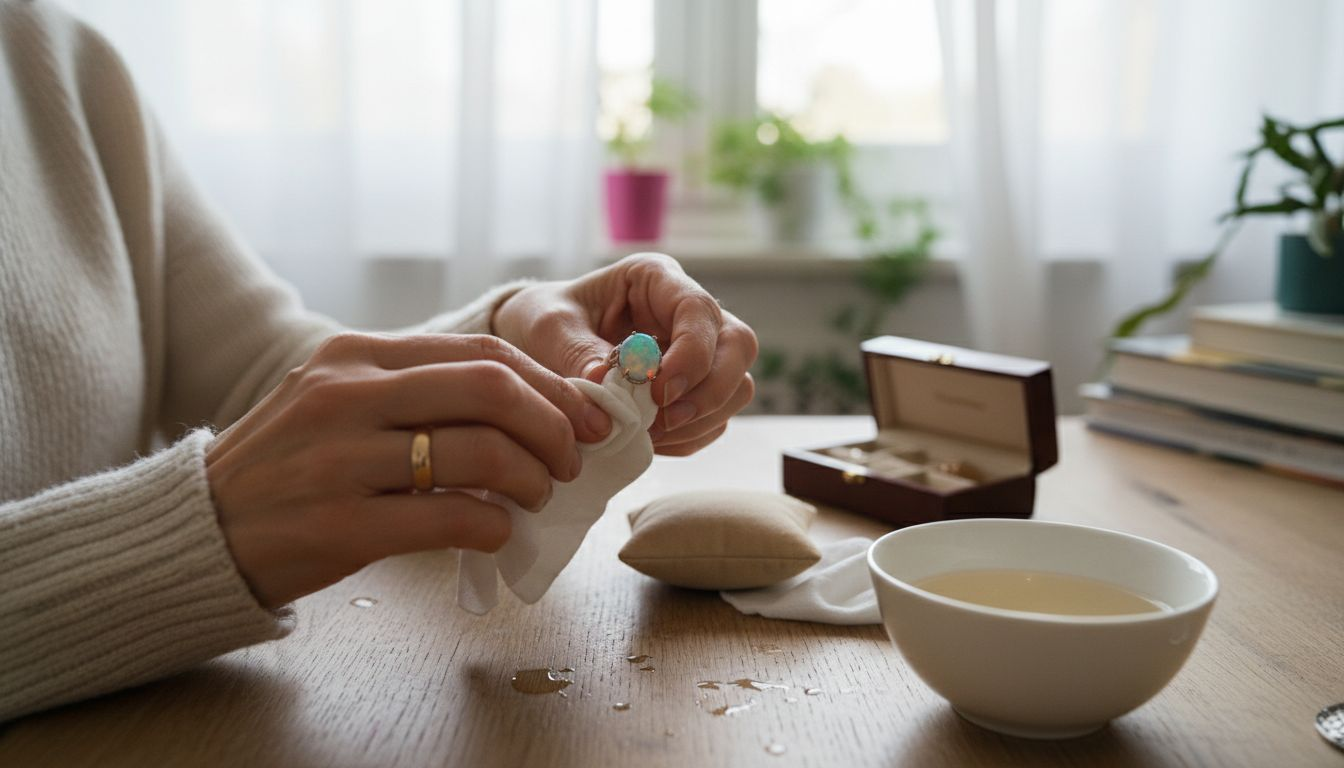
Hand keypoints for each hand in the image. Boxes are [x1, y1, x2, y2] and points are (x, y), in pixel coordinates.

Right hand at [205, 332, 608, 607]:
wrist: (199, 528)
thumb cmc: (288, 466)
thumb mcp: (338, 401)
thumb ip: (416, 394)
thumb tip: (527, 409)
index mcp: (355, 355)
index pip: (482, 353)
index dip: (550, 385)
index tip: (585, 415)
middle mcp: (348, 394)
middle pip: (491, 390)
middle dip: (554, 426)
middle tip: (570, 460)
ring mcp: (341, 459)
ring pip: (479, 453)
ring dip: (531, 479)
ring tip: (535, 498)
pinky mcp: (340, 524)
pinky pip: (451, 519)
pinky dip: (494, 527)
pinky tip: (497, 534)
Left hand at [493, 253, 757, 455]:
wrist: (538, 343)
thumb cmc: (545, 320)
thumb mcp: (549, 328)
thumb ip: (579, 354)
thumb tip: (611, 393)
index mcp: (656, 279)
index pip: (699, 311)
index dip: (691, 354)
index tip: (659, 391)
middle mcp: (688, 313)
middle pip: (738, 347)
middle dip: (709, 392)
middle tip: (663, 420)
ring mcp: (698, 352)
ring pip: (737, 386)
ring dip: (701, 419)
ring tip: (649, 433)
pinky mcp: (695, 389)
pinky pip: (714, 418)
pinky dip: (689, 437)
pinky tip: (649, 439)